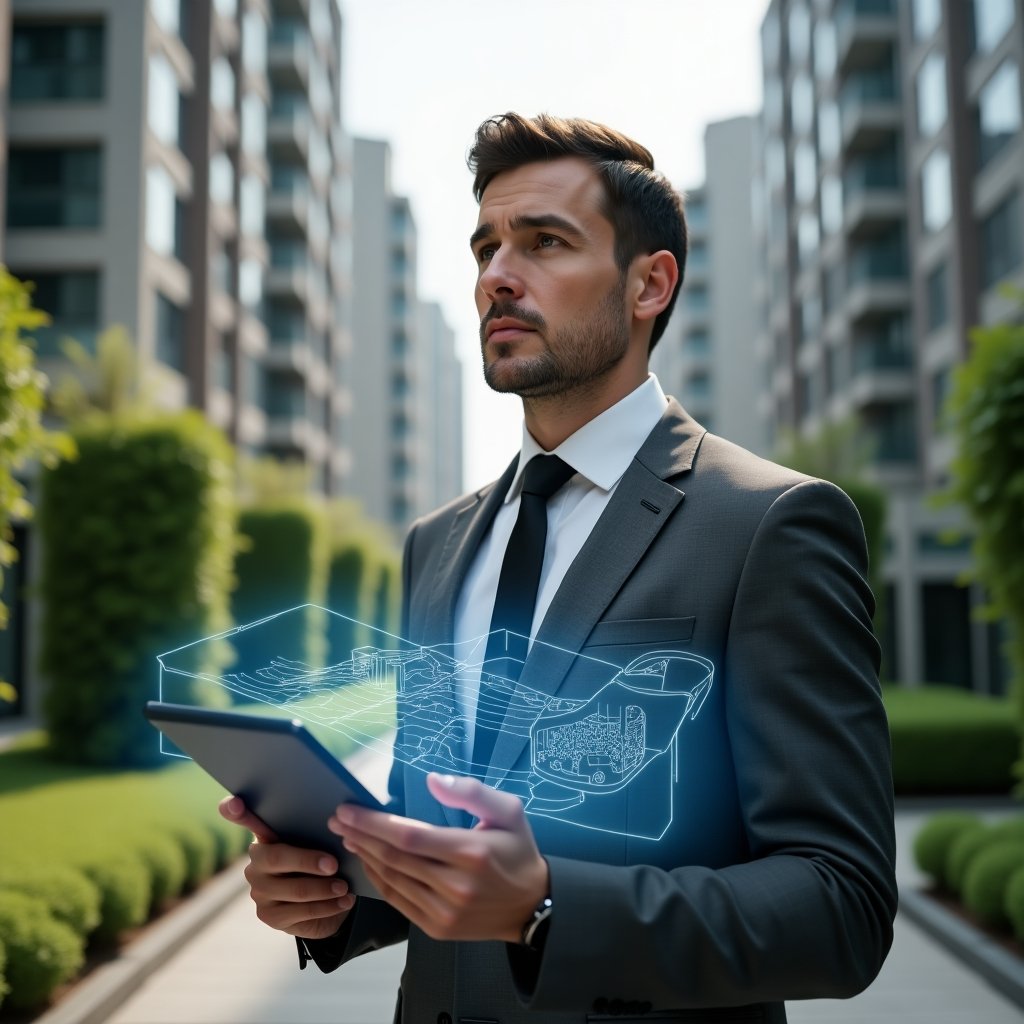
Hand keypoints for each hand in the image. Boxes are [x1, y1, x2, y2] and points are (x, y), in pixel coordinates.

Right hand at [219, 795, 355, 939]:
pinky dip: (327, 906)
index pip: (243, 818)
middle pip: (276, 858)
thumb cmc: (321, 862)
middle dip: (308, 860)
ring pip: (294, 890)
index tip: (235, 803)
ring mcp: (259, 891)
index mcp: (266, 836)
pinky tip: (345, 900)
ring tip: (345, 887)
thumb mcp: (321, 843)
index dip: (234, 810)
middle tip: (333, 864)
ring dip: (324, 889)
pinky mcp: (270, 917)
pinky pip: (302, 912)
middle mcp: (256, 862)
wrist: (326, 901)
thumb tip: (340, 819)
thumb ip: (318, 831)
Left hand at [327, 773, 547, 943]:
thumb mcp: (508, 810)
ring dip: (365, 857)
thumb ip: (471, 791)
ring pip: (392, 881)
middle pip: (394, 858)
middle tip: (338, 819)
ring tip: (348, 836)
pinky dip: (378, 881)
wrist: (533, 906)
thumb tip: (433, 780)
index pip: (410, 836)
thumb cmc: (517, 851)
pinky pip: (398, 901)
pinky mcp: (437, 928)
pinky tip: (368, 862)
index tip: (349, 810)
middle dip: (361, 835)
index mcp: (472, 852)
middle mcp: (456, 886)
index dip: (374, 823)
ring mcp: (445, 912)